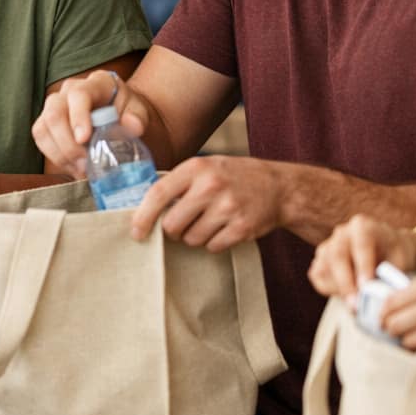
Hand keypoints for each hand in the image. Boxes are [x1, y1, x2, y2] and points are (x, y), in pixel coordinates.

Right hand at [32, 70, 148, 178]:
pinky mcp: (47, 123)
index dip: (78, 117)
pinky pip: (41, 140)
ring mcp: (54, 106)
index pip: (79, 95)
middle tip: (86, 164)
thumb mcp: (140, 112)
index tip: (84, 139)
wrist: (121, 117)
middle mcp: (68, 91)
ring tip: (82, 169)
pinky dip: (56, 158)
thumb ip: (138, 117)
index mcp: (94, 83)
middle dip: (68, 144)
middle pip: (54, 114)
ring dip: (61, 154)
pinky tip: (74, 168)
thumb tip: (132, 126)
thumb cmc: (128, 112)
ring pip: (43, 129)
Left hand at [131, 154, 282, 249]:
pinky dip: (214, 243)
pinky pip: (212, 247)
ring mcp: (228, 207)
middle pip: (172, 224)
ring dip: (195, 236)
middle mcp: (211, 185)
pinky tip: (224, 228)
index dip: (143, 216)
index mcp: (197, 167)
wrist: (279, 186)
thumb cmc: (233, 177)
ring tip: (210, 221)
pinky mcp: (242, 227)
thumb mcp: (205, 167)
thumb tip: (144, 210)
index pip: (159, 193)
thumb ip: (178, 184)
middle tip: (184, 223)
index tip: (137, 232)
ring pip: (191, 239)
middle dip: (173, 230)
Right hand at [309, 215, 415, 301]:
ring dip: (338, 288)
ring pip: (325, 267)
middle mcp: (342, 233)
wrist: (386, 250)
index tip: (366, 286)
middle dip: (345, 283)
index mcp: (362, 226)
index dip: (363, 266)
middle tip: (355, 305)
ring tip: (356, 305)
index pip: (360, 244)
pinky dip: (330, 289)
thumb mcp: (401, 259)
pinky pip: (318, 276)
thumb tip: (380, 292)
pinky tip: (348, 293)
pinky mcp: (320, 259)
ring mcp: (328, 244)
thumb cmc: (394, 254)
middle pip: (337, 255)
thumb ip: (391, 273)